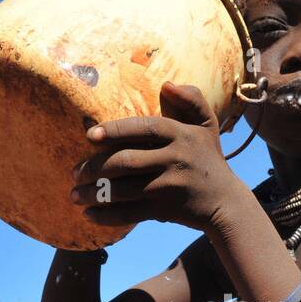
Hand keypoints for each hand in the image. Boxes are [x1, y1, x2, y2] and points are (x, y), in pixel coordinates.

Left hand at [70, 83, 240, 232]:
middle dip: (95, 167)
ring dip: (94, 194)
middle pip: (126, 161)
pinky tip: (89, 215)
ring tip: (74, 194)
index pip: (143, 128)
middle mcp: (175, 159)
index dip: (115, 131)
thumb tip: (166, 85)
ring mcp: (170, 187)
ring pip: (124, 190)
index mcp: (180, 134)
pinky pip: (130, 213)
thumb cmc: (208, 158)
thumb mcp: (207, 125)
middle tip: (74, 172)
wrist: (226, 202)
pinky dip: (107, 216)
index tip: (90, 136)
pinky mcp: (165, 210)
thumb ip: (191, 99)